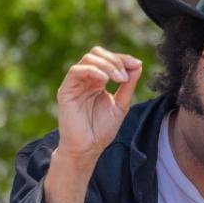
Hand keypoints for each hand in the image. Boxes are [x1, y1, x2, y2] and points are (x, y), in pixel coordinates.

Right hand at [55, 46, 142, 161]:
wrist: (88, 148)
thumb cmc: (102, 130)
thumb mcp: (121, 104)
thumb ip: (128, 85)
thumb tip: (138, 65)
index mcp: (97, 81)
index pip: (108, 59)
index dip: (123, 58)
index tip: (137, 64)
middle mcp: (85, 79)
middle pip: (97, 54)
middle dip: (115, 60)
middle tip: (125, 75)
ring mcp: (75, 83)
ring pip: (88, 59)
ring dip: (107, 65)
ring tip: (119, 78)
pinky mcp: (66, 90)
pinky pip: (76, 71)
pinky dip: (93, 71)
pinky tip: (105, 80)